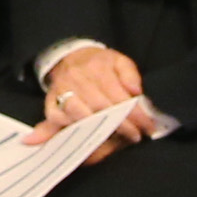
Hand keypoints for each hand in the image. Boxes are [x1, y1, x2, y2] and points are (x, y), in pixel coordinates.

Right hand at [24, 44, 152, 152]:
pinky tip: (88, 138)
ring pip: (79, 115)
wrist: (70, 57)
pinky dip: (71, 130)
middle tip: (135, 136)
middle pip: (100, 107)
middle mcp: (77, 78)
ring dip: (98, 130)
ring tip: (116, 139)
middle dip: (120, 125)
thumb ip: (130, 75)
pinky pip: (58, 120)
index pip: (118, 96)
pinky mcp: (50, 103)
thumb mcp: (119, 61)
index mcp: (96, 68)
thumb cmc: (99, 64)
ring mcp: (61, 91)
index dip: (134, 114)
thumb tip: (136, 92)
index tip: (146, 127)